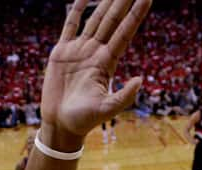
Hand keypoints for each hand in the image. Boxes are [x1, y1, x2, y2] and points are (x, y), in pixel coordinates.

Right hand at [39, 0, 150, 144]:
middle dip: (122, 2)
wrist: (61, 124)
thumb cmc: (84, 120)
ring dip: (104, 2)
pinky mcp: (61, 52)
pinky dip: (76, 10)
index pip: (125, 32)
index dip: (136, 14)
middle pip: (112, 21)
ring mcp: (79, 50)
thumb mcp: (107, 109)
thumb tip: (140, 80)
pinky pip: (70, 25)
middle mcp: (95, 52)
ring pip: (94, 19)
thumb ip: (124, 96)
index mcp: (108, 62)